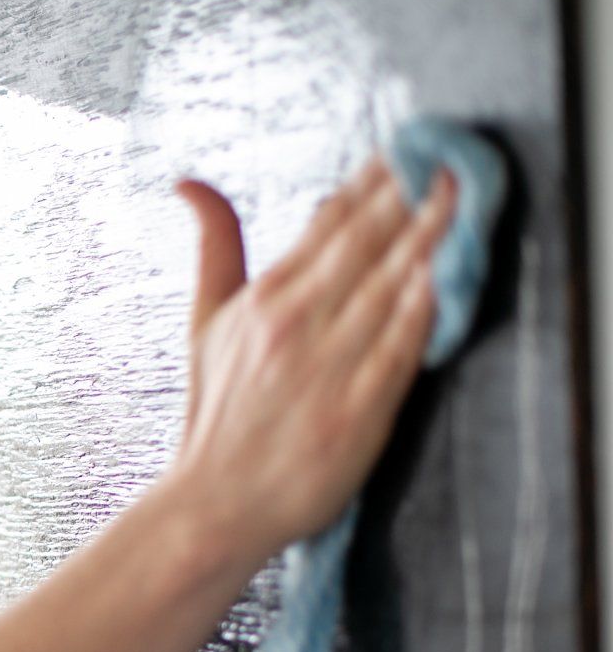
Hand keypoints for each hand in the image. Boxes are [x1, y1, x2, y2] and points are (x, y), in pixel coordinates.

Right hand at [160, 153, 458, 565]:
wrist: (217, 503)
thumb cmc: (215, 415)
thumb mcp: (203, 323)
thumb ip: (212, 247)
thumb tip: (188, 182)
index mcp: (264, 299)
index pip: (329, 222)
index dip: (374, 180)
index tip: (408, 147)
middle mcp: (297, 324)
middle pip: (367, 243)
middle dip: (413, 195)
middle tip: (449, 155)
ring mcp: (329, 367)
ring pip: (390, 286)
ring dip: (430, 237)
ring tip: (462, 196)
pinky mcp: (359, 411)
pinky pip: (401, 350)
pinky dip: (424, 311)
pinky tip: (445, 277)